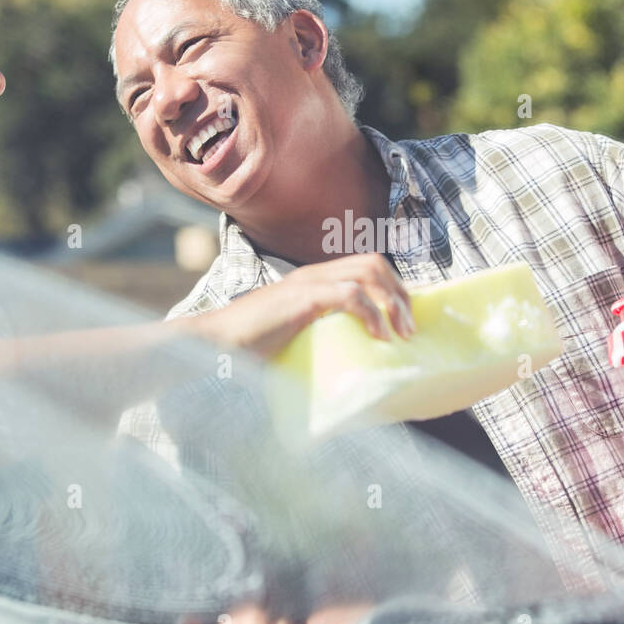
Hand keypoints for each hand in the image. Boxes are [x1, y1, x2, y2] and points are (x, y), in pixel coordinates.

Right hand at [193, 253, 415, 357]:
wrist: (213, 344)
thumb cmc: (249, 348)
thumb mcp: (296, 338)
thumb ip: (320, 336)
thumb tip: (350, 361)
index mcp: (313, 281)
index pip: (365, 267)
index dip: (392, 288)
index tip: (406, 317)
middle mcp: (313, 275)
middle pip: (374, 262)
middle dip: (399, 292)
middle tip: (410, 327)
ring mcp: (307, 283)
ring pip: (367, 272)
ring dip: (392, 302)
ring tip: (400, 332)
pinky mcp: (301, 299)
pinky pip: (349, 295)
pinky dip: (371, 314)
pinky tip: (378, 336)